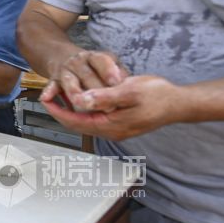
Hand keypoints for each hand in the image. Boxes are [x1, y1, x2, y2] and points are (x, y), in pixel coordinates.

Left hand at [41, 75, 184, 139]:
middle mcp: (111, 132)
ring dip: (72, 111)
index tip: (44, 99)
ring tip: (60, 96)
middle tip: (47, 97)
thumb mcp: (129, 90)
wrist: (179, 104)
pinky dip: (84, 111)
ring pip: (85, 123)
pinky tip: (81, 99)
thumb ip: (104, 97)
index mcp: (110, 125)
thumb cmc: (157, 95)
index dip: (57, 111)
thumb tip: (81, 100)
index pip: (75, 121)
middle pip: (77, 125)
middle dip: (61, 112)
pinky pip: (95, 120)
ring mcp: (116, 130)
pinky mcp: (121, 125)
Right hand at [45, 50, 128, 111]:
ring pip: (70, 82)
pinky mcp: (54, 80)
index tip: (116, 84)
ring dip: (75, 93)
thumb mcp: (109, 62)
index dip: (108, 72)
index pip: (102, 61)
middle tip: (107, 105)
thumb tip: (129, 86)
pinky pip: (51, 87)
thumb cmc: (92, 65)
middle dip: (96, 90)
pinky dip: (49, 92)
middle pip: (87, 75)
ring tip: (81, 103)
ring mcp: (65, 71)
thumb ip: (120, 73)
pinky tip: (47, 99)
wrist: (61, 56)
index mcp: (94, 57)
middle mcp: (78, 62)